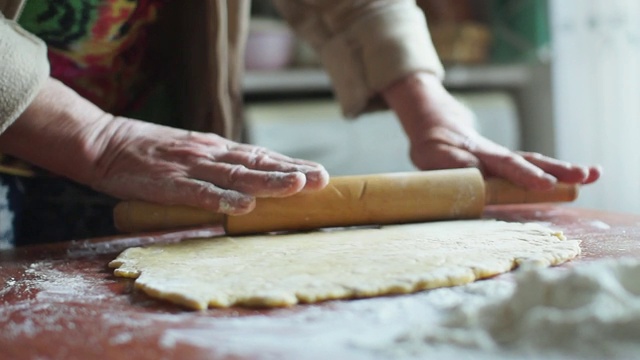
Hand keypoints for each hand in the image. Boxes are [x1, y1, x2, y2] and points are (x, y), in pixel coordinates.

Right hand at [0, 78, 328, 214]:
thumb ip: (217, 165)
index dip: (290, 165)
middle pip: (257, 164)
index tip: (318, 173)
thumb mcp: (191, 151)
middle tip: (322, 179)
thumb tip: (248, 183)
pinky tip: (244, 205)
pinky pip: (199, 193)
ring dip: (267, 182)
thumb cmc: (149, 151)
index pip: (260, 157)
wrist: (104, 143)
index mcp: (215, 148)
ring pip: (235, 176)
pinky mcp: (169, 183)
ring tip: (297, 185)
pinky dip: (222, 199)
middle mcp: (210, 154)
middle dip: (291, 172)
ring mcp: (190, 167)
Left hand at [383, 73, 600, 189]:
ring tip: (593, 174)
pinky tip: (584, 177)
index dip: (523, 175)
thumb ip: (452, 166)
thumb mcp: (433, 157)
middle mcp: (497, 155)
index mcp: (477, 154)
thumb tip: (474, 177)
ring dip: (564, 170)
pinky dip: (559, 172)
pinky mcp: (510, 164)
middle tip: (584, 176)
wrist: (438, 127)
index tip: (544, 184)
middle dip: (556, 170)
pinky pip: (535, 167)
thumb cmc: (433, 148)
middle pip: (529, 161)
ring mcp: (506, 158)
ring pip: (537, 162)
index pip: (504, 165)